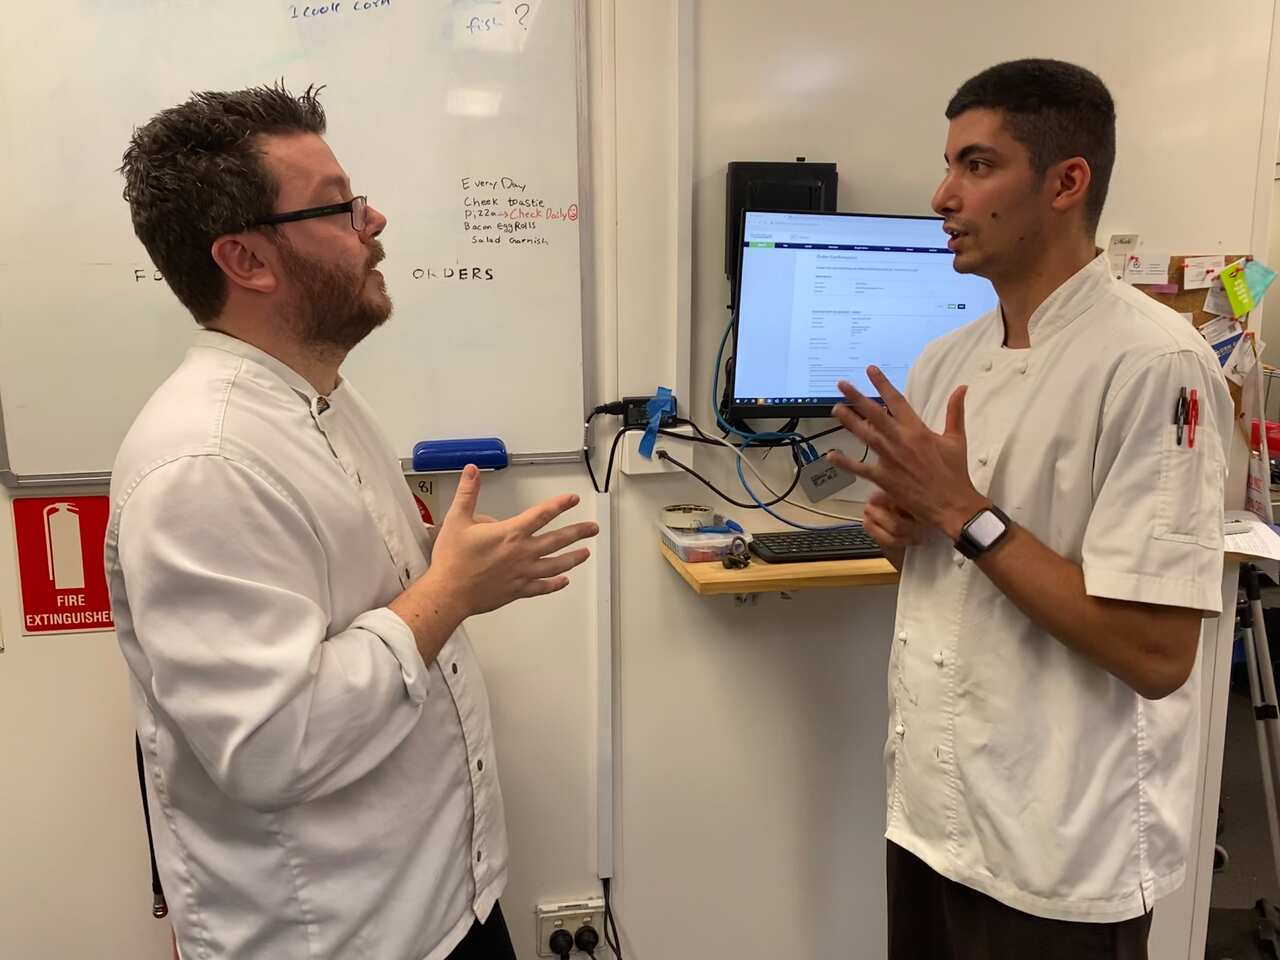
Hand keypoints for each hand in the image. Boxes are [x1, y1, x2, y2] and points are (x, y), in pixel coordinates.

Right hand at [421, 465, 598, 619]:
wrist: (448, 593)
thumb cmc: (452, 559)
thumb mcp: (456, 519)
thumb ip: (467, 493)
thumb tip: (472, 471)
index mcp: (510, 533)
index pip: (541, 514)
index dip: (559, 505)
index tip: (572, 499)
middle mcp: (521, 553)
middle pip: (557, 540)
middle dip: (577, 532)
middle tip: (593, 528)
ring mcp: (522, 573)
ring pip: (554, 564)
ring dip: (572, 558)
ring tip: (585, 553)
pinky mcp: (517, 590)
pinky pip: (541, 586)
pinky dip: (554, 584)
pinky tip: (564, 581)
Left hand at [826, 366, 986, 538]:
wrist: (951, 504)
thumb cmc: (954, 472)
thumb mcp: (957, 439)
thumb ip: (955, 411)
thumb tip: (962, 388)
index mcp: (917, 430)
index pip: (896, 400)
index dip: (882, 383)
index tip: (870, 370)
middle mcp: (900, 440)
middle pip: (874, 414)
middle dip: (857, 397)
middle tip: (842, 385)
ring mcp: (889, 459)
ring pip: (865, 435)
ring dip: (849, 421)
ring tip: (836, 409)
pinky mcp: (883, 478)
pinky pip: (860, 468)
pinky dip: (845, 462)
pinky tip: (831, 455)